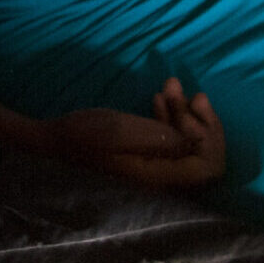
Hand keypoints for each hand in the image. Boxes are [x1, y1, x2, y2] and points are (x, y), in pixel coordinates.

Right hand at [41, 78, 224, 189]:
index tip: (187, 112)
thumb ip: (162, 138)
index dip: (207, 138)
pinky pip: (172, 140)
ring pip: (189, 144)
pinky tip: (160, 97)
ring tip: (172, 84)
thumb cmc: (85, 134)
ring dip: (185, 113)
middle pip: (204, 156)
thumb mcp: (122, 130)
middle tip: (189, 92)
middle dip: (200, 120)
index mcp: (159, 178)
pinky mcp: (148, 156)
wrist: (55, 138)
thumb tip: (199, 142)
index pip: (208, 167)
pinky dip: (172, 117)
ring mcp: (156, 168)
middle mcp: (163, 178)